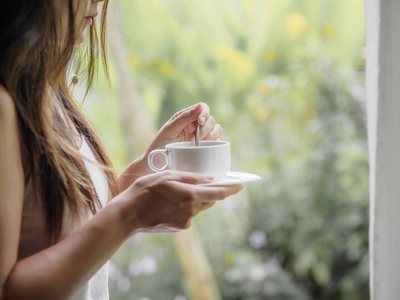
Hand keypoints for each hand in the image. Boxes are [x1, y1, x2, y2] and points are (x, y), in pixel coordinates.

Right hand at [118, 171, 242, 233]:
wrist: (128, 214)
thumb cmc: (145, 190)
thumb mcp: (167, 176)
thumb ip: (190, 177)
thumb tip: (208, 179)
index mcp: (190, 196)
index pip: (219, 193)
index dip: (231, 188)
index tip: (240, 185)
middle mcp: (191, 211)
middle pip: (209, 200)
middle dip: (210, 192)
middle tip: (207, 183)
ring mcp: (185, 222)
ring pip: (199, 208)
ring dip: (196, 199)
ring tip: (180, 192)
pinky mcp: (179, 228)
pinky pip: (189, 215)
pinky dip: (186, 207)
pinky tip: (171, 203)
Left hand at [147, 102, 221, 151]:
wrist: (156, 165)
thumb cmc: (159, 145)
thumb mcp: (169, 129)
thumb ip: (184, 117)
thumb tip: (200, 106)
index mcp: (186, 117)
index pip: (203, 108)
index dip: (205, 113)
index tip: (200, 122)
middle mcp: (195, 126)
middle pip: (211, 120)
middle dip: (205, 129)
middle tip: (194, 139)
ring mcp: (201, 137)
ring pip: (216, 130)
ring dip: (211, 136)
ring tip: (197, 144)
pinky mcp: (205, 148)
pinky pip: (217, 143)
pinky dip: (214, 145)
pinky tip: (204, 149)